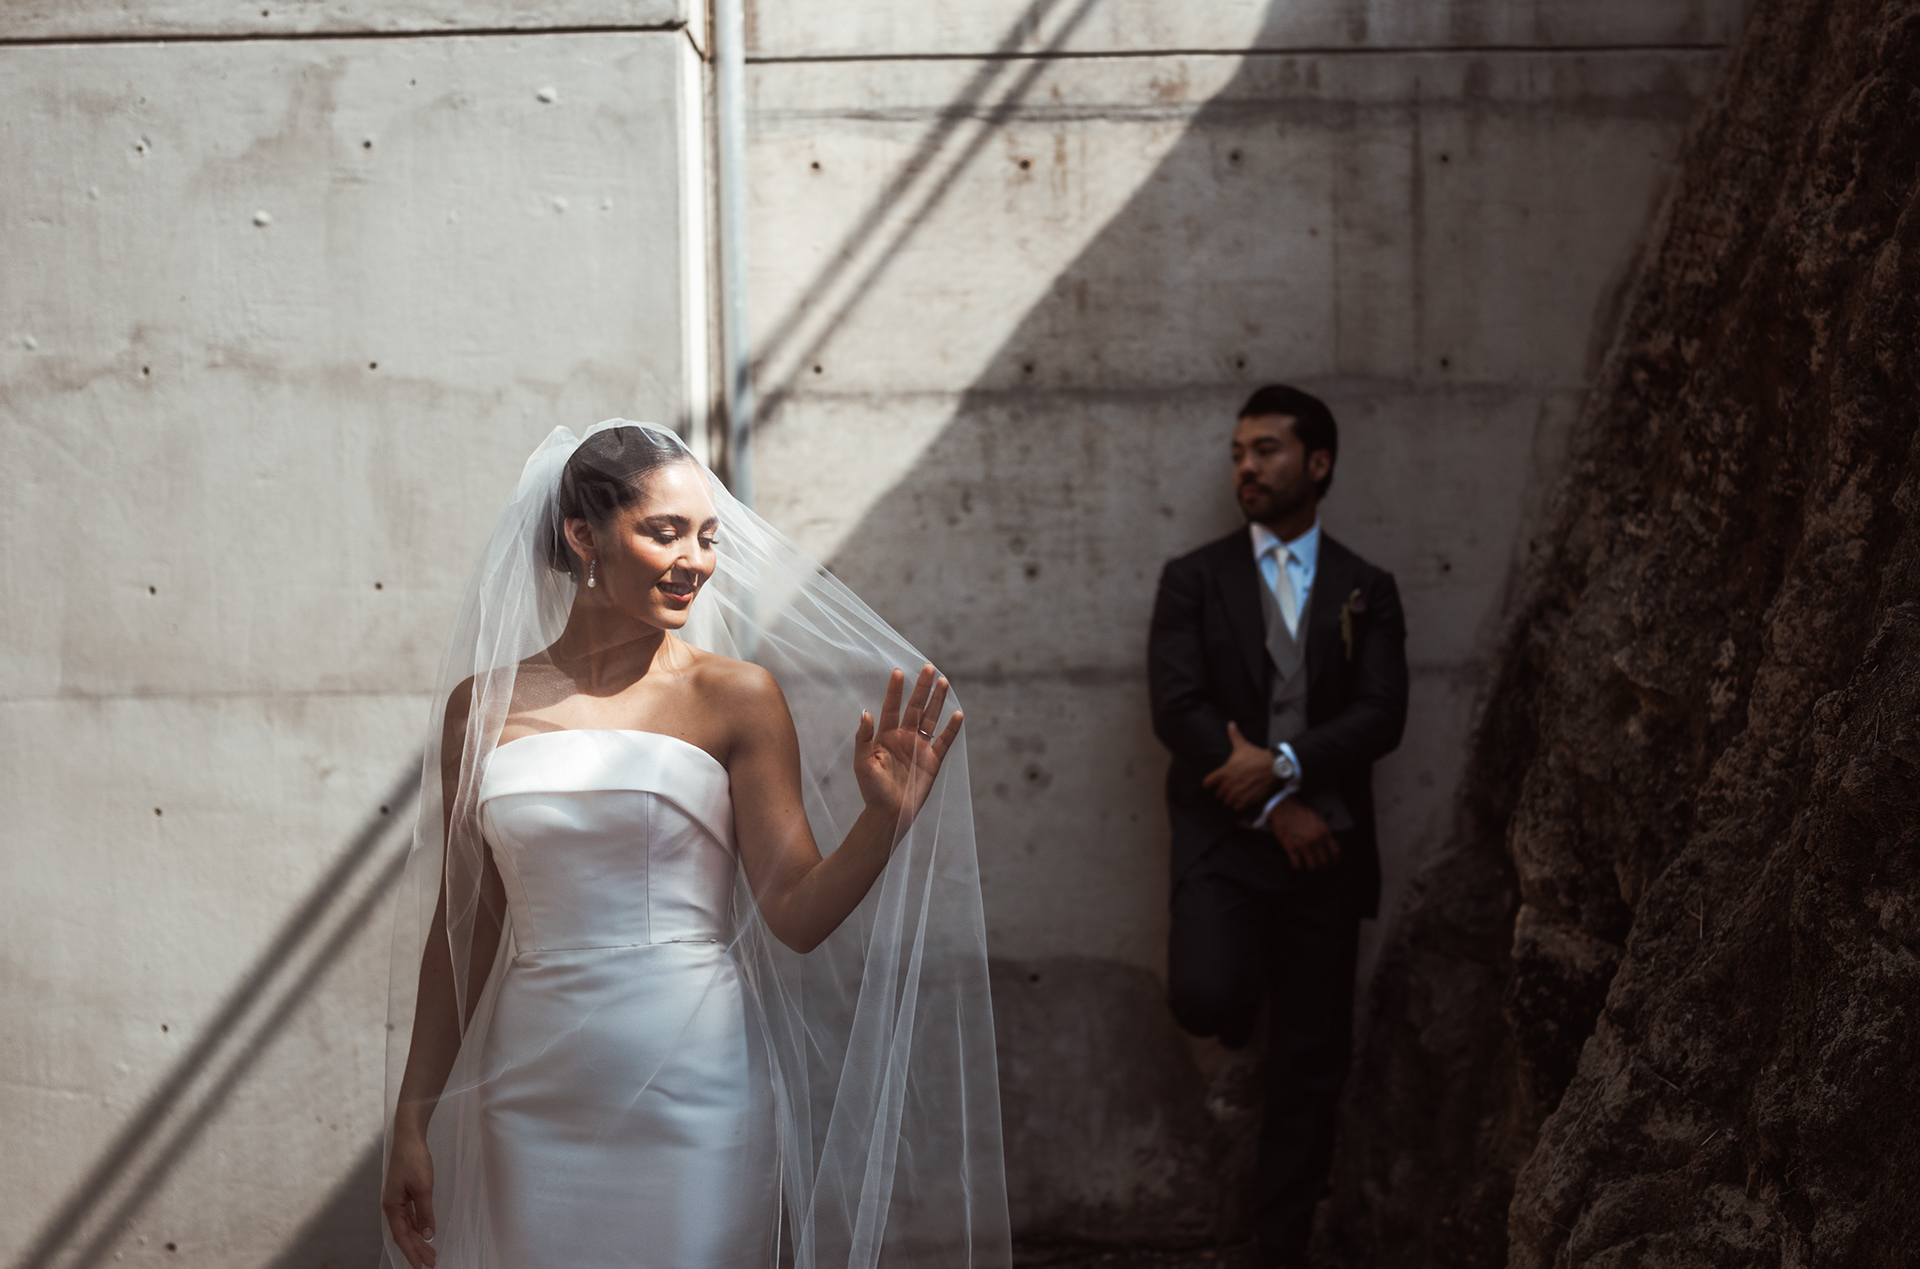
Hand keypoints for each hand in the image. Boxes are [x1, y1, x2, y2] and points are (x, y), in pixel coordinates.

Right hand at [382, 1129, 437, 1268]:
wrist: (409, 1138)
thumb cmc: (414, 1160)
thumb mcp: (423, 1189)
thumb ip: (425, 1214)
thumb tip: (428, 1236)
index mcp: (391, 1206)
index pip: (402, 1236)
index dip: (411, 1252)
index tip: (420, 1266)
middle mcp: (391, 1206)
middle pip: (404, 1233)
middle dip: (417, 1249)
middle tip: (430, 1263)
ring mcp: (397, 1199)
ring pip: (408, 1225)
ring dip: (419, 1239)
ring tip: (431, 1253)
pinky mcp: (404, 1193)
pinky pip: (410, 1215)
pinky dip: (418, 1225)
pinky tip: (426, 1233)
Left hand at [854, 664, 963, 834]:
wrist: (889, 813)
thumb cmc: (871, 789)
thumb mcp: (862, 763)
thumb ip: (863, 738)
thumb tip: (866, 712)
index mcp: (885, 736)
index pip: (892, 707)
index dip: (895, 690)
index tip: (898, 672)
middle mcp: (904, 737)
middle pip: (916, 707)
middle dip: (922, 688)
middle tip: (929, 668)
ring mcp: (919, 748)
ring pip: (931, 718)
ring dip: (937, 701)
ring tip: (943, 681)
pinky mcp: (933, 761)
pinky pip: (944, 741)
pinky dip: (952, 728)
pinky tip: (957, 713)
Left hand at [1201, 721, 1278, 810]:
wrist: (1273, 767)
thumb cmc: (1256, 755)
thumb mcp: (1243, 745)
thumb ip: (1234, 735)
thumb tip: (1230, 723)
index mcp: (1224, 772)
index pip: (1207, 783)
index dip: (1208, 784)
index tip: (1210, 784)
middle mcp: (1228, 784)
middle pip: (1217, 794)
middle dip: (1221, 790)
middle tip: (1228, 786)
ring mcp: (1237, 793)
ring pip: (1226, 801)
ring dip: (1229, 798)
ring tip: (1235, 793)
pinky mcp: (1246, 800)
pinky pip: (1236, 807)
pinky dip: (1238, 804)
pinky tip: (1242, 798)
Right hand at [1269, 796, 1339, 871]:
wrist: (1285, 809)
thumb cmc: (1301, 814)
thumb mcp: (1318, 821)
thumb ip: (1324, 834)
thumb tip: (1328, 846)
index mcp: (1324, 833)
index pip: (1335, 852)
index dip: (1336, 861)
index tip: (1334, 864)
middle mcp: (1316, 840)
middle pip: (1324, 862)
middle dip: (1322, 868)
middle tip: (1319, 868)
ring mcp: (1303, 845)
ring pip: (1312, 866)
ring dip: (1311, 869)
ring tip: (1308, 868)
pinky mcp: (1291, 848)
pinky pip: (1297, 865)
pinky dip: (1298, 868)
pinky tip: (1297, 866)